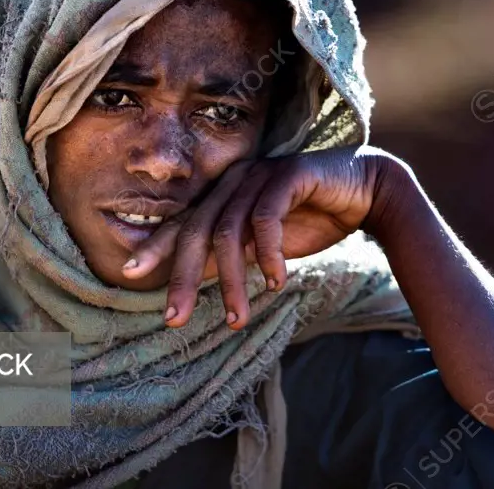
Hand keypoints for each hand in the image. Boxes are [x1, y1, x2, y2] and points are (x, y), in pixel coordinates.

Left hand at [121, 146, 394, 328]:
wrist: (365, 191)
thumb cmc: (311, 217)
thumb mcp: (262, 246)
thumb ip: (230, 256)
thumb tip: (194, 282)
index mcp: (224, 195)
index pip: (183, 224)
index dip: (156, 248)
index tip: (129, 276)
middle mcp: (235, 181)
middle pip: (197, 231)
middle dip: (184, 278)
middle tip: (175, 317)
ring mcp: (260, 175)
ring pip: (230, 232)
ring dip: (233, 281)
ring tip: (237, 318)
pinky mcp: (289, 175)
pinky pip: (266, 218)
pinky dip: (267, 254)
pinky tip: (275, 281)